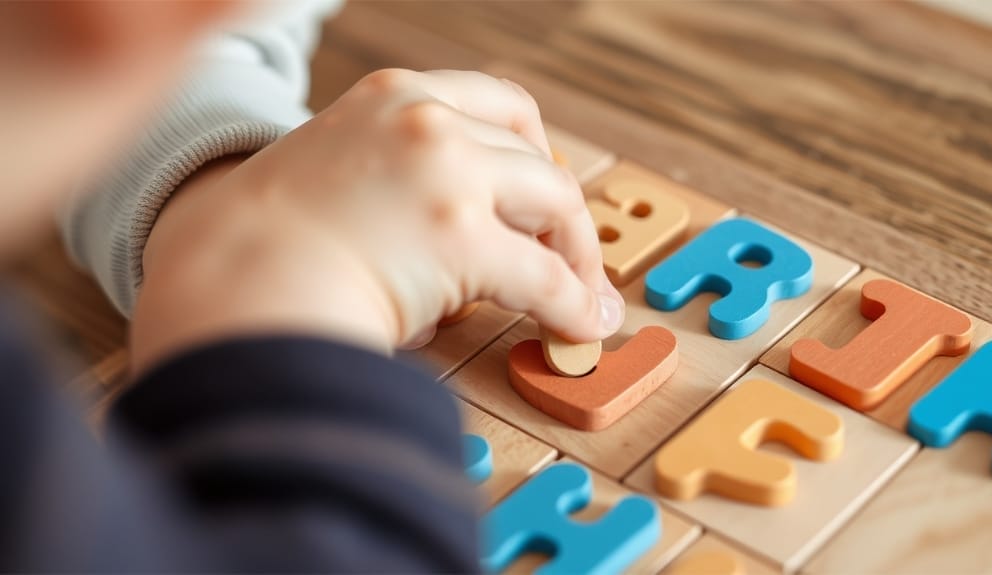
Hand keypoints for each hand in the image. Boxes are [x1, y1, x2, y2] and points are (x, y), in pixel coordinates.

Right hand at [131, 69, 624, 371]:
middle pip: (537, 156)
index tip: (542, 195)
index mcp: (394, 95)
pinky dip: (573, 304)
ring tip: (580, 299)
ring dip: (576, 257)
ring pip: (554, 204)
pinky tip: (579, 327)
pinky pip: (544, 276)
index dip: (536, 154)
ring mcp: (446, 172)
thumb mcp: (340, 168)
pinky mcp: (458, 235)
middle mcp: (426, 119)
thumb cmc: (268, 240)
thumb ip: (405, 180)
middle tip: (570, 259)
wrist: (228, 275)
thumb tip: (465, 236)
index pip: (500, 105)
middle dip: (563, 214)